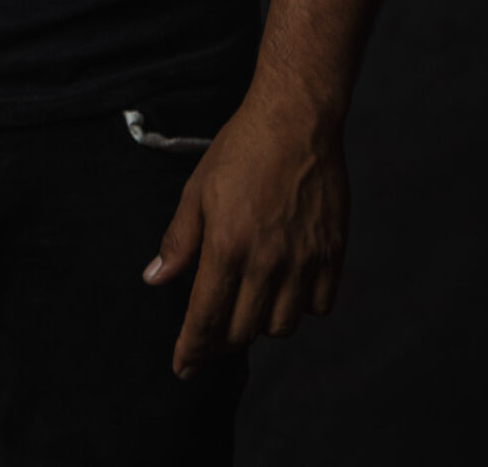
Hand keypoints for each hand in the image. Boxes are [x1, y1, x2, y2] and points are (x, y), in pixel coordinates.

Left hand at [142, 88, 349, 376]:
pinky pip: (319, 306)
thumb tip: (154, 279)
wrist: (295, 120)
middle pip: (241, 332)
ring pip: (282, 327)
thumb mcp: (196, 190)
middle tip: (213, 328)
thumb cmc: (241, 150)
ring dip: (261, 323)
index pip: (205, 319)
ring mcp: (303, 260)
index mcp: (226, 246)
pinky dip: (302, 307)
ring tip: (251, 302)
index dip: (191, 351)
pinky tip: (288, 288)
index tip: (183, 368)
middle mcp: (266, 261)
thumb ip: (178, 241)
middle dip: (221, 339)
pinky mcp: (332, 253)